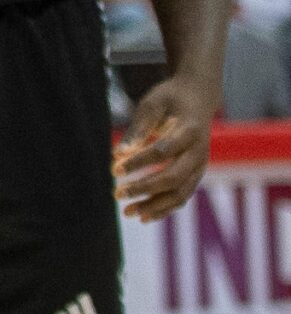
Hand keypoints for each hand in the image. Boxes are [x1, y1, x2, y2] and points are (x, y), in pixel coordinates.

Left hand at [115, 72, 215, 220]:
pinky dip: (164, 208)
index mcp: (189, 131)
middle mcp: (199, 153)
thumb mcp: (152, 104)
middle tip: (116, 194)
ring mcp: (201, 166)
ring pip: (180, 193)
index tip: (113, 170)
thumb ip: (138, 129)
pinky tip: (144, 216)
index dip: (138, 162)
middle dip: (144, 188)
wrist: (199, 97)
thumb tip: (117, 155)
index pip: (161, 152)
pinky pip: (183, 196)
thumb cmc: (170, 98)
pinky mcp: (197, 174)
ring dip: (154, 206)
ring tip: (128, 213)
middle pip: (173, 178)